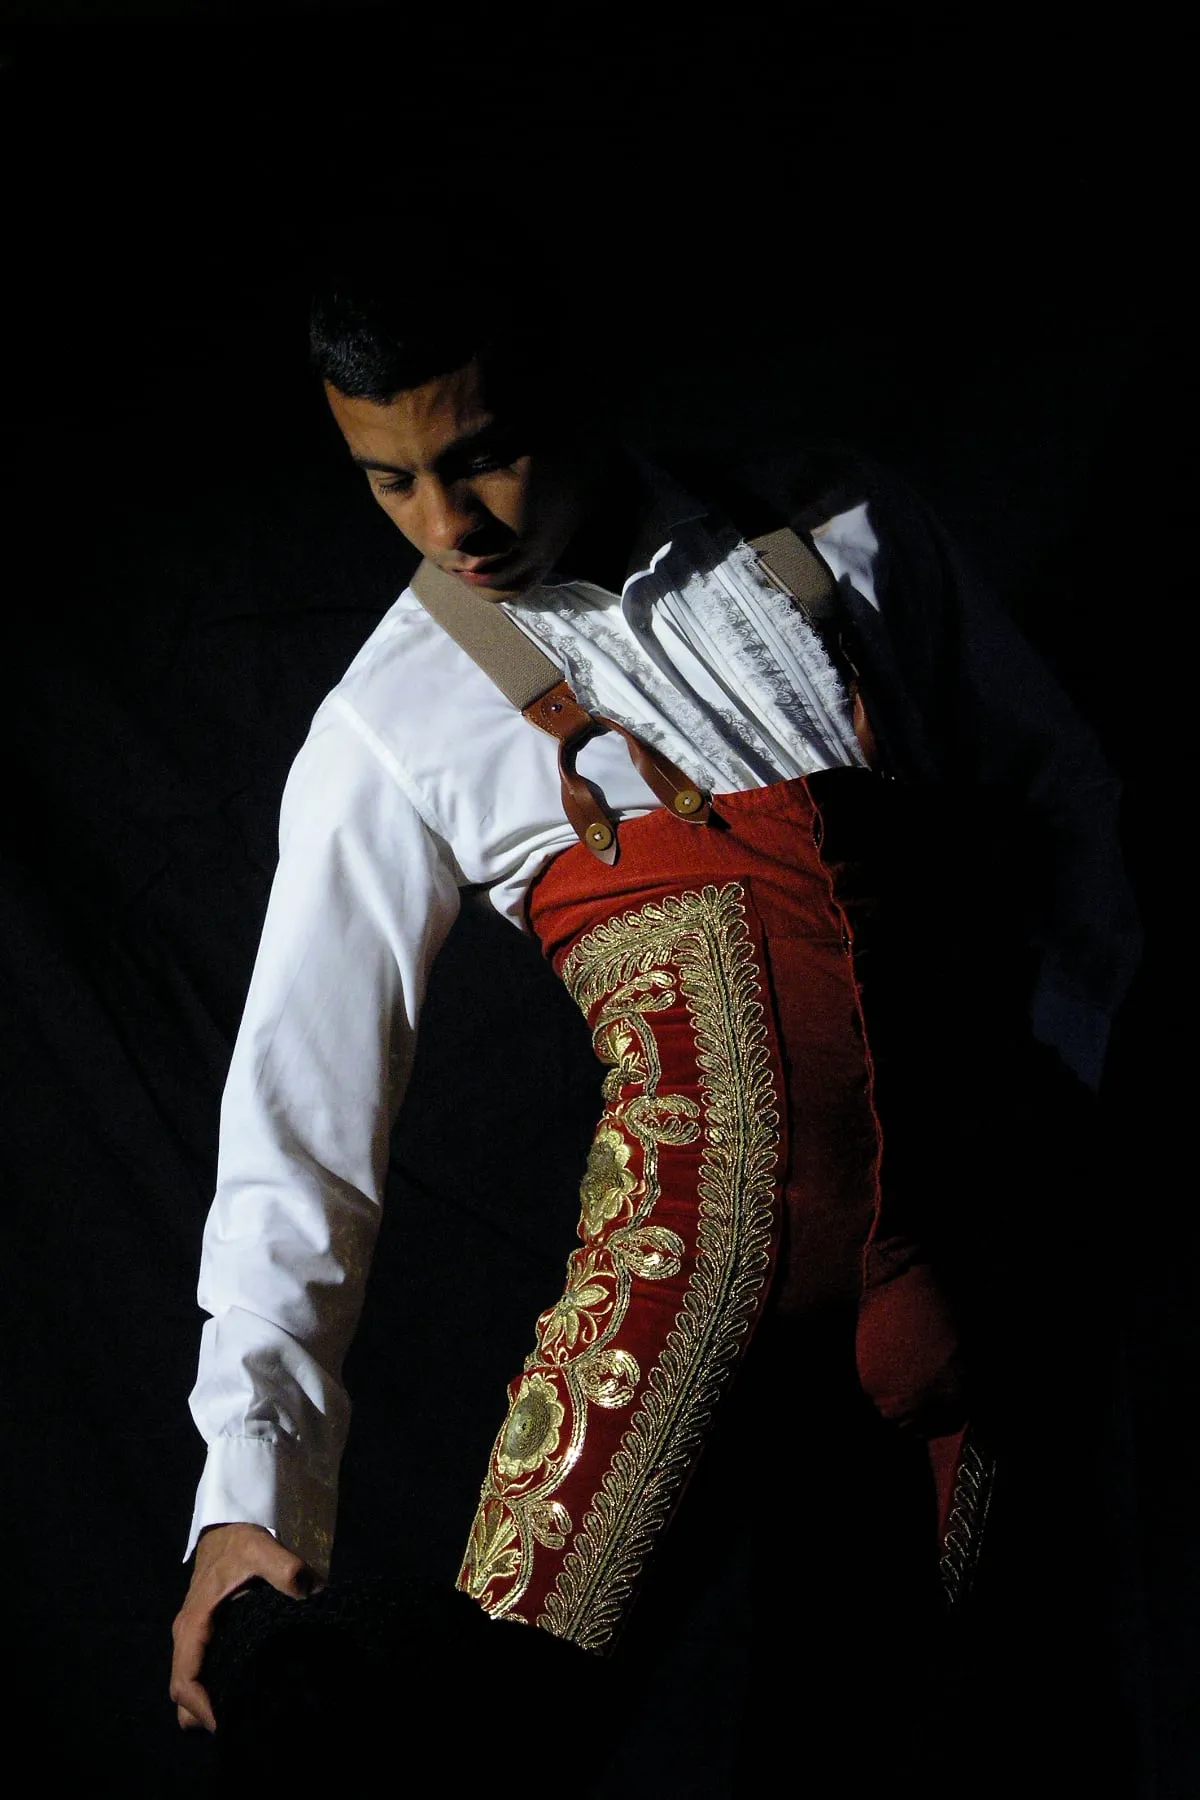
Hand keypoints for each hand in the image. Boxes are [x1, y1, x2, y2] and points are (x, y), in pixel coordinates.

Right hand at [170, 1522, 315, 1731]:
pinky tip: (246, 1689)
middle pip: (182, 1694)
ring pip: (189, 1686)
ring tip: (246, 1711)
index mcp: (193, 1626)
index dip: (202, 1710)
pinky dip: (212, 1689)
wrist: (227, 1526)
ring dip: (208, 1704)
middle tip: (244, 1724)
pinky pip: (199, 1673)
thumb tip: (310, 1593)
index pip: (185, 1681)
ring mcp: (193, 1639)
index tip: (229, 1724)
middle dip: (206, 1715)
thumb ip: (284, 1567)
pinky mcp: (204, 1636)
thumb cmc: (239, 1541)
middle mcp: (187, 1638)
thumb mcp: (261, 1547)